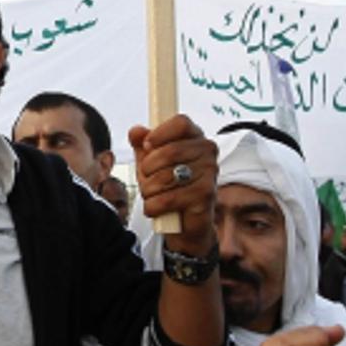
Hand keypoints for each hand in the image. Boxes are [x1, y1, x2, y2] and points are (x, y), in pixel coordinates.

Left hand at [129, 115, 217, 254]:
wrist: (183, 223)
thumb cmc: (168, 187)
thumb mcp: (150, 163)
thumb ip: (142, 144)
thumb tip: (136, 131)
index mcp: (195, 138)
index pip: (181, 122)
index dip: (160, 133)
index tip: (147, 145)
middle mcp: (207, 152)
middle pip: (169, 151)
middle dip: (148, 168)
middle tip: (146, 177)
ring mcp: (209, 173)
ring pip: (166, 176)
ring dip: (148, 189)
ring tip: (151, 194)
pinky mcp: (206, 196)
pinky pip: (168, 198)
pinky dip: (153, 206)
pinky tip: (155, 208)